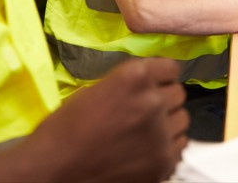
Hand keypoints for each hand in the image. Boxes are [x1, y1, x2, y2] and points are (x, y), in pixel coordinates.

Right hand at [0, 58, 188, 182]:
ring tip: (145, 132)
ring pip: (182, 119)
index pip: (170, 67)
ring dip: (168, 123)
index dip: (161, 76)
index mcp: (134, 77)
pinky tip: (146, 150)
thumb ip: (129, 84)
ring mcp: (161, 134)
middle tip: (144, 110)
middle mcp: (152, 101)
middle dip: (164, 99)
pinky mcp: (164, 162)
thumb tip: (151, 84)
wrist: (54, 170)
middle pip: (178, 93)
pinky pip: (180, 146)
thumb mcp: (96, 89)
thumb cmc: (66, 128)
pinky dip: (167, 146)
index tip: (154, 83)